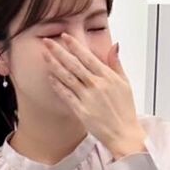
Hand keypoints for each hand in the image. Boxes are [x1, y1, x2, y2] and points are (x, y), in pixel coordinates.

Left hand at [41, 33, 144, 155]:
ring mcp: (88, 98)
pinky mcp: (81, 111)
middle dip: (59, 51)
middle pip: (74, 64)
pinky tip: (50, 77)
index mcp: (108, 77)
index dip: (74, 45)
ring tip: (44, 55)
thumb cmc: (125, 110)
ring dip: (54, 65)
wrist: (124, 134)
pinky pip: (66, 95)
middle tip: (47, 41)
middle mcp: (96, 85)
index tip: (64, 36)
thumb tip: (114, 45)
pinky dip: (58, 85)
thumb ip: (116, 63)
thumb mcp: (125, 83)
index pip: (88, 57)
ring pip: (67, 78)